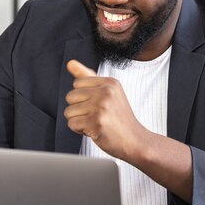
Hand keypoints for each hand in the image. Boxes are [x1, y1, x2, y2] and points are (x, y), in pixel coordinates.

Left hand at [64, 59, 192, 201]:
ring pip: (69, 111)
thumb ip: (88, 77)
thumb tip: (70, 63)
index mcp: (109, 82)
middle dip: (78, 109)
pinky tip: (93, 131)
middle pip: (70, 96)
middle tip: (96, 116)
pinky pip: (72, 124)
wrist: (135, 141)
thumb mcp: (108, 93)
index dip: (83, 97)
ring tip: (95, 123)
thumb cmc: (119, 118)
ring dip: (78, 121)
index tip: (97, 105)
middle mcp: (106, 92)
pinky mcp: (96, 123)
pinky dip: (79, 130)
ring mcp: (101, 107)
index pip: (77, 83)